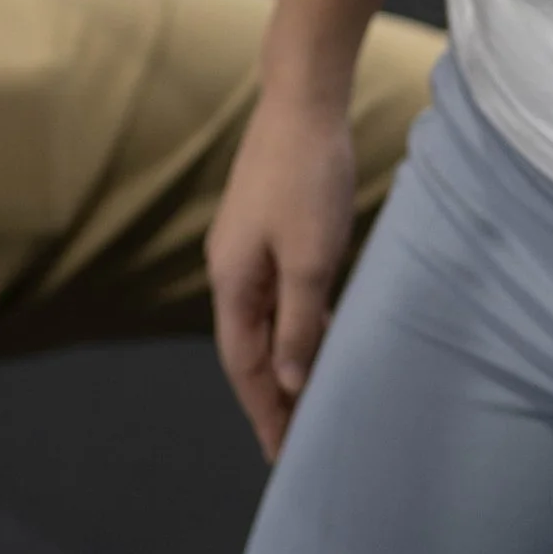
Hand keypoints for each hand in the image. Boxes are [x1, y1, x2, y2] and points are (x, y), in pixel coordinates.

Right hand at [206, 79, 357, 460]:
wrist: (303, 98)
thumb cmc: (307, 175)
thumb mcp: (310, 258)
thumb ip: (298, 322)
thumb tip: (289, 380)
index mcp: (231, 280)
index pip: (243, 366)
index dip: (263, 411)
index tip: (280, 455)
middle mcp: (231, 267)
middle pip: (250, 348)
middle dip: (272, 396)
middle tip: (298, 441)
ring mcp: (248, 245)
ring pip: (266, 320)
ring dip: (287, 360)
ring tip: (313, 400)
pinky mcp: (268, 226)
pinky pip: (279, 293)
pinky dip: (297, 324)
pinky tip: (321, 335)